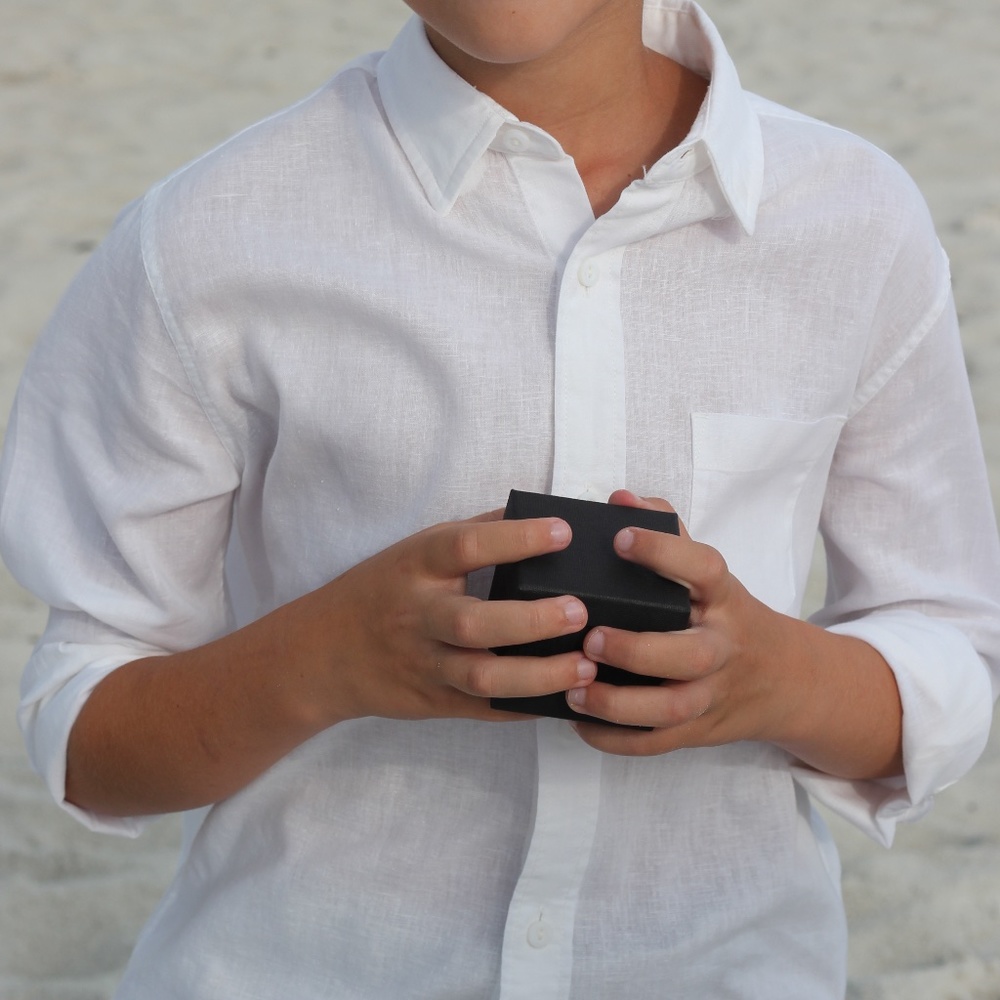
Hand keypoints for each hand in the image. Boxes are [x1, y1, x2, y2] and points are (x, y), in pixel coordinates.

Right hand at [298, 510, 596, 726]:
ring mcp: (424, 663)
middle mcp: (417, 615)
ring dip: (537, 675)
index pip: (466, 546)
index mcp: (416, 565)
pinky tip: (564, 700)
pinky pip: (484, 710)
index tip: (563, 532)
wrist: (322, 654)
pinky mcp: (433, 702)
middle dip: (531, 620)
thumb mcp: (416, 550)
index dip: (516, 538)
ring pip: (481, 676)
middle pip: (472, 621)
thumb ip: (475, 533)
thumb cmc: (383, 590)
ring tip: (585, 666)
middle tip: (580, 611)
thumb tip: (539, 513)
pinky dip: (525, 708)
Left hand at [562, 490, 789, 754]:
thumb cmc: (727, 615)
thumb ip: (667, 531)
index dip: (665, 552)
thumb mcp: (710, 575)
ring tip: (572, 688)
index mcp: (725, 598)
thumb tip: (619, 499)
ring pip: (672, 707)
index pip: (704, 569)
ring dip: (619, 703)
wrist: (786, 681)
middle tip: (590, 637)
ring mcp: (713, 693)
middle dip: (637, 649)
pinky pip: (658, 742)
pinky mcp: (699, 730)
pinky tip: (578, 721)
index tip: (620, 538)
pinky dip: (616, 738)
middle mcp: (723, 646)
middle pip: (690, 654)